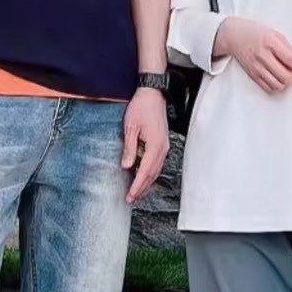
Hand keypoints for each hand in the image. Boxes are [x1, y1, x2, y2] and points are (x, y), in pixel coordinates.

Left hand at [122, 88, 169, 202]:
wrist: (153, 93)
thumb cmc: (141, 107)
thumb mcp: (130, 127)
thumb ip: (130, 148)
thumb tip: (127, 166)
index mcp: (155, 146)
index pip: (145, 171)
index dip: (137, 185)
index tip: (130, 195)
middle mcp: (163, 148)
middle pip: (152, 174)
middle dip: (142, 187)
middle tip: (131, 198)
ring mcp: (164, 145)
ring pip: (156, 169)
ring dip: (146, 181)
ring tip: (135, 190)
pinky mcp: (162, 142)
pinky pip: (156, 162)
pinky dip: (149, 171)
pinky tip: (141, 174)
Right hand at [213, 18, 291, 94]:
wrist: (233, 35)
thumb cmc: (255, 32)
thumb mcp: (274, 33)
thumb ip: (287, 48)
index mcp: (270, 43)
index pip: (291, 60)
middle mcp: (263, 56)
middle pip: (285, 76)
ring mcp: (256, 67)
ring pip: (277, 84)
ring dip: (288, 84)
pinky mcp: (252, 74)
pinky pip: (268, 87)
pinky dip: (278, 87)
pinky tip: (281, 81)